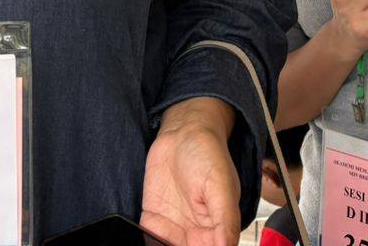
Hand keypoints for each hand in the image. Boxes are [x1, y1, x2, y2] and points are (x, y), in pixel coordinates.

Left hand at [141, 99, 239, 245]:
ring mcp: (173, 228)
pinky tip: (142, 240)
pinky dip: (143, 242)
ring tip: (156, 243)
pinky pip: (147, 239)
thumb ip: (225, 220)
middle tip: (169, 243)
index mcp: (217, 230)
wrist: (183, 132)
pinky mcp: (153, 219)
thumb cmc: (207, 153)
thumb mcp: (221, 185)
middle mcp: (195, 234)